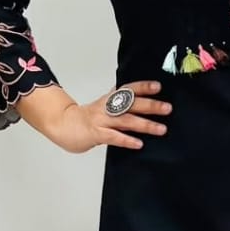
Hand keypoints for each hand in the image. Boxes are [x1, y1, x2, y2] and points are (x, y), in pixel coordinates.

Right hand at [46, 81, 171, 153]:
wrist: (62, 125)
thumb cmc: (87, 119)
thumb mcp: (105, 108)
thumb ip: (122, 107)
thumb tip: (144, 108)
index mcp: (110, 99)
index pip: (128, 90)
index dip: (143, 87)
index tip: (158, 87)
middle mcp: (107, 107)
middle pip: (131, 104)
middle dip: (150, 105)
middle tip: (167, 108)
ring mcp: (101, 120)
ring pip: (126, 120)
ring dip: (145, 124)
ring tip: (161, 129)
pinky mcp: (95, 134)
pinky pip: (113, 137)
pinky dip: (127, 140)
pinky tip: (138, 143)